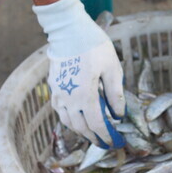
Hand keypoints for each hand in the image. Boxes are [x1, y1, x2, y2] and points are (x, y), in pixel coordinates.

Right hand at [33, 0, 125, 147]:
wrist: (68, 29)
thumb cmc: (94, 46)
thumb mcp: (112, 68)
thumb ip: (116, 94)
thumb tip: (119, 114)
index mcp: (85, 95)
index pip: (97, 125)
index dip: (106, 137)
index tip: (115, 142)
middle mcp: (68, 99)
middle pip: (81, 127)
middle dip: (95, 138)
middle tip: (106, 143)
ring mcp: (58, 93)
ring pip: (68, 121)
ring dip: (81, 131)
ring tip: (93, 134)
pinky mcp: (53, 87)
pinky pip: (59, 110)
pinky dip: (70, 119)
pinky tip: (78, 118)